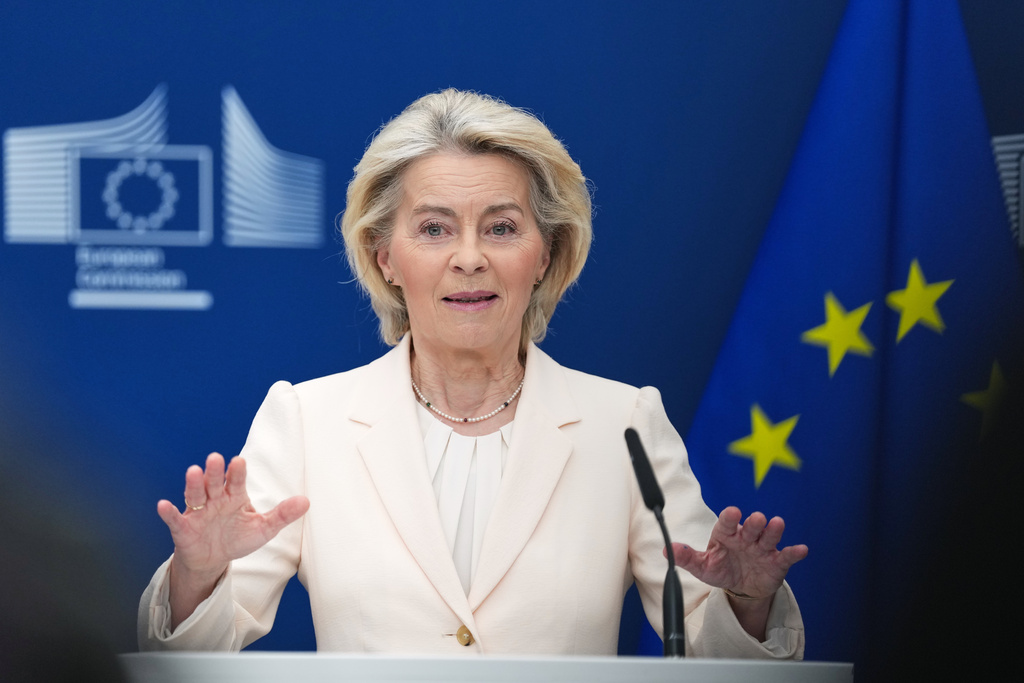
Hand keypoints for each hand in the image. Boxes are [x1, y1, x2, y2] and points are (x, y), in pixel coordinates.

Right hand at [156, 453, 308, 626]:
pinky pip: (175, 518)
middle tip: (216, 458)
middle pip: (215, 482)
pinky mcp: (183, 528)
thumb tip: (306, 502)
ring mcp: (198, 512)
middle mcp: (215, 499)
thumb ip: (282, 515)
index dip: (237, 472)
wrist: (213, 559)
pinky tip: (163, 505)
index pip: (237, 481)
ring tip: (193, 472)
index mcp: (235, 496)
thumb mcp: (263, 528)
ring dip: (193, 484)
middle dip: (215, 471)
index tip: (239, 462)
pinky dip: (169, 512)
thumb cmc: (237, 538)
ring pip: (195, 495)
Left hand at [670, 506, 806, 600]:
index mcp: (726, 535)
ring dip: (774, 530)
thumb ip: (688, 558)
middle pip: (751, 527)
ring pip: (769, 536)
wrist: (742, 586)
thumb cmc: (721, 568)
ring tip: (777, 523)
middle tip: (756, 518)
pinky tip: (802, 549)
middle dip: (753, 523)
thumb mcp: (703, 566)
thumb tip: (667, 550)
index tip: (732, 512)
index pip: (727, 523)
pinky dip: (794, 552)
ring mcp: (763, 548)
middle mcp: (746, 538)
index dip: (729, 518)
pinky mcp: (777, 562)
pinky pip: (787, 556)